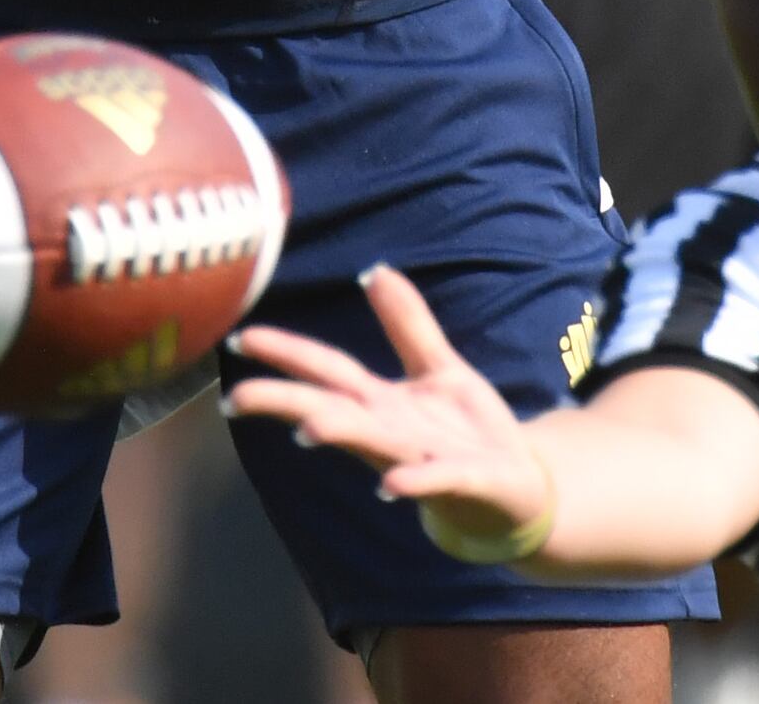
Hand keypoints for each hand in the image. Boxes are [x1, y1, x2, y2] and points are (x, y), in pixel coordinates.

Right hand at [226, 265, 556, 558]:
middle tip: (237, 399)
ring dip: (342, 435)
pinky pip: (435, 480)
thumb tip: (375, 271)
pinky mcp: (464, 481)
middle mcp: (391, 433)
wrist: (521, 488)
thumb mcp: (438, 367)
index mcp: (382, 403)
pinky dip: (413, 481)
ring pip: (374, 444)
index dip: (287, 353)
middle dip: (286, 403)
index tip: (240, 339)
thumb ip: (407, 324)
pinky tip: (389, 487)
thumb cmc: (469, 433)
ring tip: (306, 429)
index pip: (326, 371)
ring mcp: (422, 460)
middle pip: (331, 411)